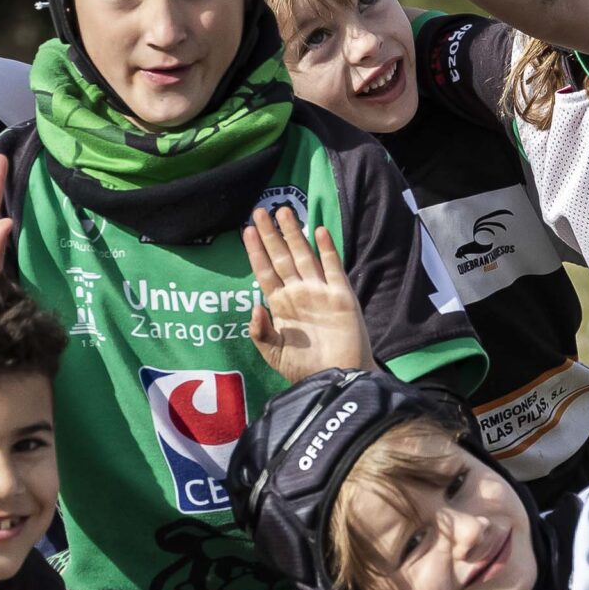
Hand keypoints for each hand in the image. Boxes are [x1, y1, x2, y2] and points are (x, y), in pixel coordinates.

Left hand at [246, 204, 373, 382]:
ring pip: (304, 255)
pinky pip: (333, 267)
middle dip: (271, 234)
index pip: (265, 271)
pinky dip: (327, 249)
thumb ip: (260, 332)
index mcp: (281, 305)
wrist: (336, 379)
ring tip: (284, 211)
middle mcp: (299, 293)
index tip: (247, 231)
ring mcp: (320, 292)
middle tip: (260, 211)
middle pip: (282, 257)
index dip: (256, 251)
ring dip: (294, 234)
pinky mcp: (341, 295)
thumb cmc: (305, 369)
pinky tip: (319, 230)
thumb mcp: (274, 354)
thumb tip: (254, 307)